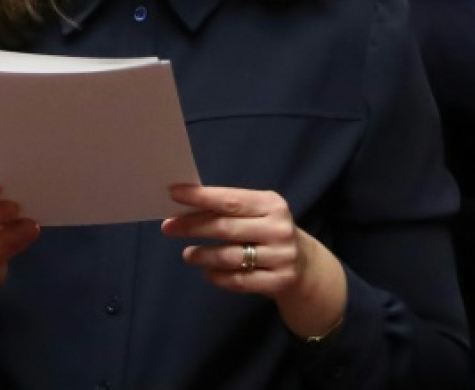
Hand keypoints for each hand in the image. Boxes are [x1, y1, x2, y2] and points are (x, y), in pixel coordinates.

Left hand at [162, 184, 345, 338]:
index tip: (174, 193)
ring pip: (230, 257)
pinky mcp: (278, 281)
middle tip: (169, 227)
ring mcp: (281, 257)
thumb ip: (229, 208)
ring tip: (188, 254)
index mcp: (272, 204)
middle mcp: (279, 229)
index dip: (200, 197)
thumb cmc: (269, 232)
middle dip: (192, 226)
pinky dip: (217, 276)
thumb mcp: (258, 213)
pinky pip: (238, 281)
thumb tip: (185, 204)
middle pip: (226, 227)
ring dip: (202, 255)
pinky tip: (207, 271)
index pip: (230, 200)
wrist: (305, 266)